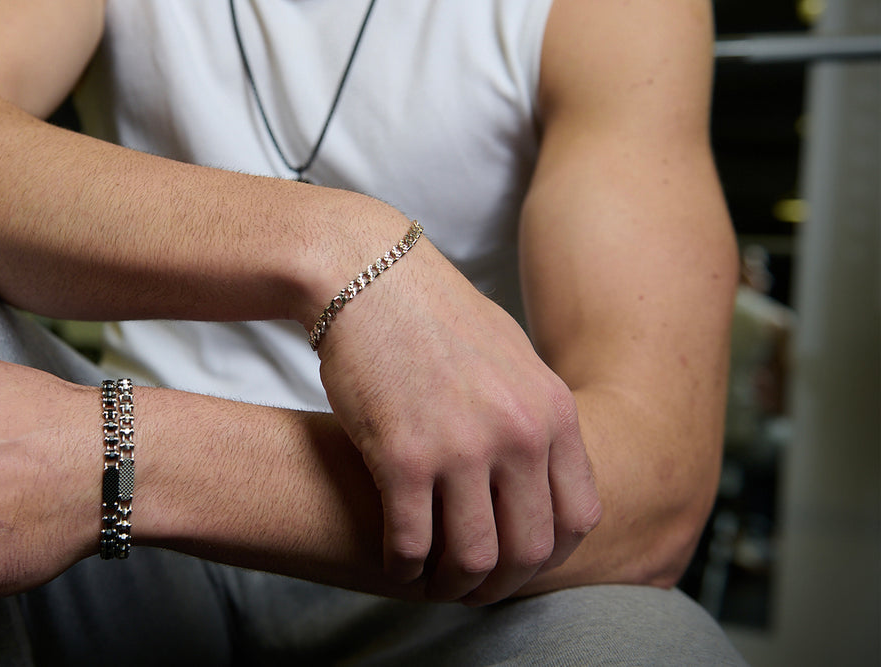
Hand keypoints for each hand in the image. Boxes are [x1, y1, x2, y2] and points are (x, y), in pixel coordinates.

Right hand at [316, 244, 603, 604]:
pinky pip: (413, 539)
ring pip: (474, 555)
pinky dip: (405, 565)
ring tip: (432, 583)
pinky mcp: (401, 454)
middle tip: (474, 591)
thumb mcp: (511, 358)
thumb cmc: (430, 316)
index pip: (578, 517)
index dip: (550, 557)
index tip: (518, 564)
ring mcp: (461, 446)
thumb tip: (543, 463)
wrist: (367, 274)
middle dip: (502, 585)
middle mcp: (517, 433)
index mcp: (552, 412)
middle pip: (529, 548)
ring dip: (454, 584)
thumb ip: (534, 414)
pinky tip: (395, 562)